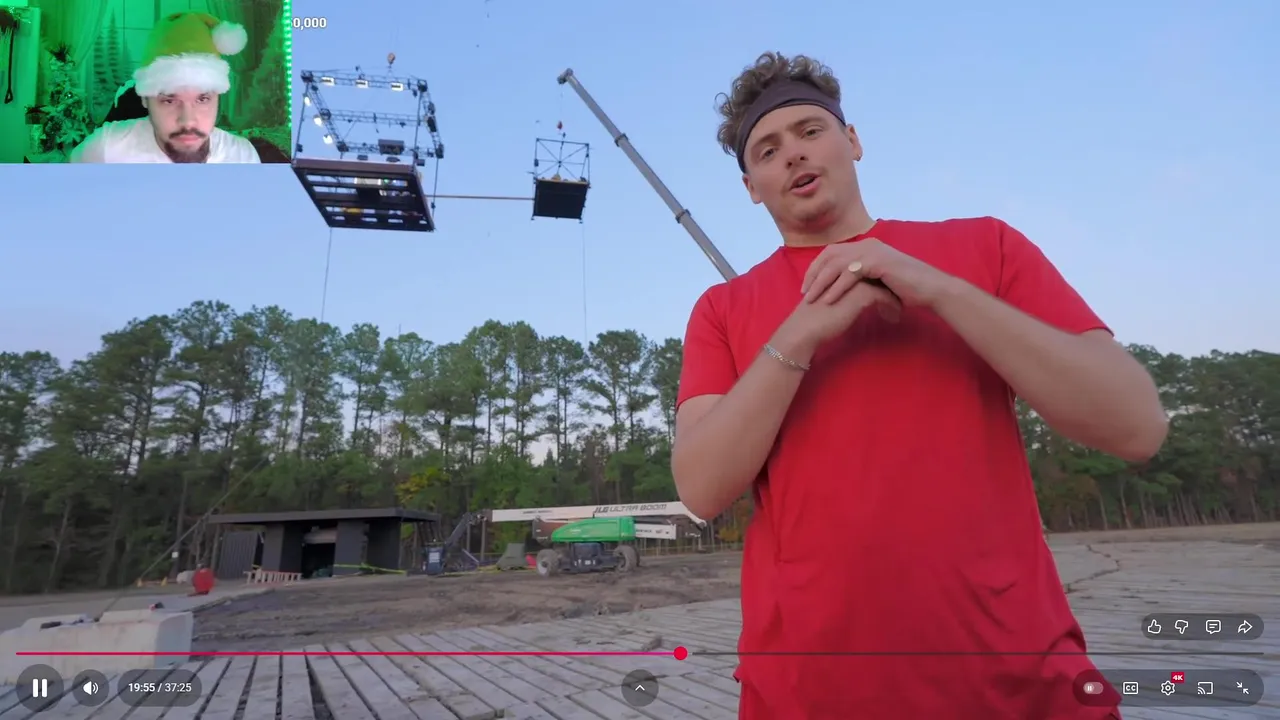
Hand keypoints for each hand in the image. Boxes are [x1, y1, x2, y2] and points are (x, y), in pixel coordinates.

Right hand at [774, 281, 901, 357]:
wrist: (805, 328)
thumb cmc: (814, 317)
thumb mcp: (832, 299)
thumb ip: (844, 292)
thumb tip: (859, 297)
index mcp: (839, 269)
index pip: (868, 270)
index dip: (880, 281)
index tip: (890, 294)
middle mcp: (848, 269)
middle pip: (878, 273)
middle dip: (891, 286)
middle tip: (901, 299)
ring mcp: (855, 279)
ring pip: (884, 283)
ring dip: (894, 296)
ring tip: (900, 309)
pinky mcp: (860, 292)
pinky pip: (884, 296)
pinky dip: (891, 306)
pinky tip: (894, 317)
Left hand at [801, 238, 955, 308]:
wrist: (930, 289)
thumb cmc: (907, 288)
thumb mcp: (879, 280)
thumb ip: (862, 279)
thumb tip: (844, 287)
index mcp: (865, 246)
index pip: (832, 253)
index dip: (817, 268)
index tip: (806, 286)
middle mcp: (867, 245)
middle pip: (830, 255)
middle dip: (814, 274)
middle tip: (803, 292)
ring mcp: (872, 251)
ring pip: (837, 264)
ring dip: (821, 282)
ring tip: (810, 298)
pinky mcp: (878, 262)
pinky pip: (850, 275)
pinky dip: (837, 288)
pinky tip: (829, 300)